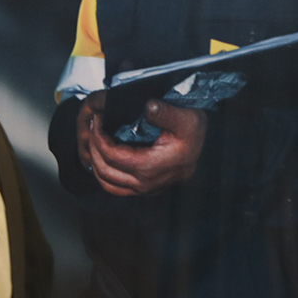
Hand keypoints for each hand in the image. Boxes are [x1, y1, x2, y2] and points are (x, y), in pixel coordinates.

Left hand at [76, 93, 206, 196]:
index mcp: (152, 167)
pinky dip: (103, 174)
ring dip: (94, 163)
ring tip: (93, 141)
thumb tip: (149, 106)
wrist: (204, 148)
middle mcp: (145, 183)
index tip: (97, 120)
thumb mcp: (187, 119)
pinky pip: (115, 188)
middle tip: (93, 128)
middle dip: (93, 148)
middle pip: (104, 170)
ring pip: (106, 183)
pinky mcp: (144, 190)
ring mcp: (144, 189)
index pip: (112, 156)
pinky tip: (101, 157)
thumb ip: (167, 113)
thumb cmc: (193, 132)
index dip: (98, 138)